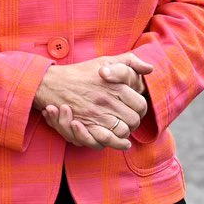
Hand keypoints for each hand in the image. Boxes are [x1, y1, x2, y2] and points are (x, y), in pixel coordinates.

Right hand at [35, 54, 152, 149]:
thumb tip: (150, 69)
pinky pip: (106, 140)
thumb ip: (130, 62)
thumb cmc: (82, 72)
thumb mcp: (106, 60)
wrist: (53, 83)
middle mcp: (107, 101)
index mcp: (115, 86)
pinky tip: (119, 141)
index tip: (136, 109)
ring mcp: (96, 115)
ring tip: (123, 129)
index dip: (141, 109)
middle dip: (134, 122)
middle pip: (133, 120)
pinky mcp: (86, 126)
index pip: (140, 105)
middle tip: (130, 119)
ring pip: (122, 132)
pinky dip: (114, 142)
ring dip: (124, 132)